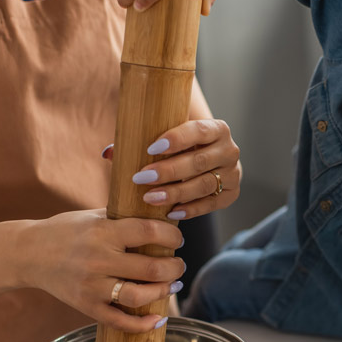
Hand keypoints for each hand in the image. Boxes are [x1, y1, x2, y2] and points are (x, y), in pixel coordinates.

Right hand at [17, 209, 185, 331]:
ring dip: (163, 293)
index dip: (172, 236)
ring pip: (140, 297)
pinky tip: (157, 319)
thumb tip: (162, 214)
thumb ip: (124, 217)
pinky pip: (119, 321)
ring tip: (171, 286)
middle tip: (178, 265)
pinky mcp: (86, 306)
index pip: (149, 232)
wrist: (27, 253)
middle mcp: (99, 259)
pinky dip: (142, 325)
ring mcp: (92, 286)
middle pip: (152, 268)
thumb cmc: (64, 231)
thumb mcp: (93, 216)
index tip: (178, 239)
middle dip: (175, 268)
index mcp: (104, 232)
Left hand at [107, 118, 241, 220]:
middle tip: (141, 178)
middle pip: (198, 162)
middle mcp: (229, 150)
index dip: (176, 139)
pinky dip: (190, 209)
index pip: (198, 130)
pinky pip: (211, 204)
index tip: (151, 148)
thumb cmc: (182, 148)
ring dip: (175, 192)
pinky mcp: (231, 194)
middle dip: (168, 171)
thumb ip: (140, 143)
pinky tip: (171, 212)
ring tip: (150, 198)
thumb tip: (108, 153)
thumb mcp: (169, 140)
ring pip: (204, 185)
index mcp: (217, 128)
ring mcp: (233, 173)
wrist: (209, 161)